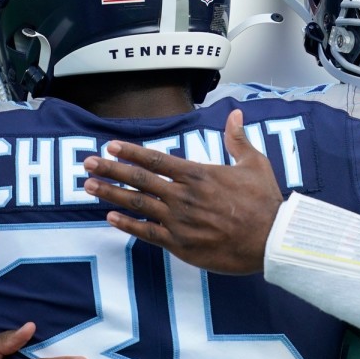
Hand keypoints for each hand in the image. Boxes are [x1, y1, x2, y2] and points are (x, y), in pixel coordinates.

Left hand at [82, 109, 282, 274]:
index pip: (156, 159)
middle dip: (110, 169)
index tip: (110, 146)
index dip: (130, 152)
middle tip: (87, 163)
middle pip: (139, 178)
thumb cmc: (265, 202)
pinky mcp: (180, 244)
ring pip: (137, 204)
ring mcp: (179, 220)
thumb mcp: (255, 163)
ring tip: (89, 186)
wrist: (272, 239)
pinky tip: (110, 217)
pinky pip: (146, 232)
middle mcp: (183, 195)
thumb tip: (235, 114)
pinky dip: (127, 224)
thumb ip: (237, 139)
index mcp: (198, 174)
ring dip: (110, 193)